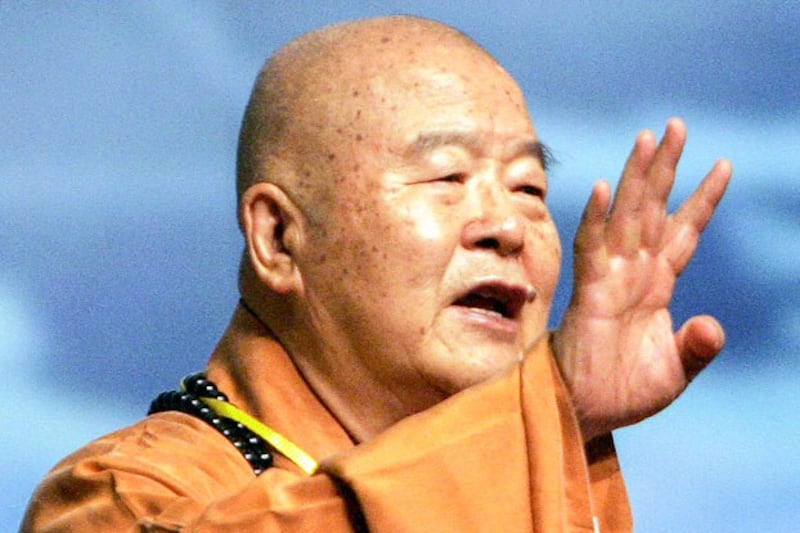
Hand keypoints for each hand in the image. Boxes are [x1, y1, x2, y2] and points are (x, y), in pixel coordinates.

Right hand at [552, 118, 732, 441]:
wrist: (587, 414)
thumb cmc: (625, 391)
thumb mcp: (674, 371)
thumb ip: (696, 347)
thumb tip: (712, 325)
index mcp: (658, 286)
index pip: (684, 232)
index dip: (703, 199)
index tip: (723, 164)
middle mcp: (635, 273)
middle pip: (655, 210)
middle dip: (667, 168)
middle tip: (677, 126)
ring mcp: (612, 279)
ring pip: (627, 218)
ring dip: (638, 178)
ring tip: (648, 138)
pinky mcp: (590, 293)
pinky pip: (593, 249)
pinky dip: (598, 219)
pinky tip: (606, 190)